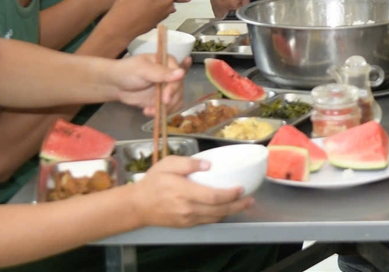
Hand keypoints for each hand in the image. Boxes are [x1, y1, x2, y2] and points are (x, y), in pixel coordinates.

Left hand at [112, 54, 186, 115]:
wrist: (115, 85)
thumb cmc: (127, 71)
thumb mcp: (143, 70)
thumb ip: (161, 72)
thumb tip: (182, 73)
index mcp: (168, 62)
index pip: (179, 75)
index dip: (174, 87)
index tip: (166, 97)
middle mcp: (170, 75)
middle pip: (179, 89)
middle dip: (170, 100)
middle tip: (160, 105)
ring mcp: (167, 88)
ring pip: (177, 100)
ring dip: (166, 108)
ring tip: (149, 111)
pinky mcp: (162, 100)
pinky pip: (170, 108)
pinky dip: (163, 112)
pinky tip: (149, 112)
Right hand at [131, 155, 253, 225]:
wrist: (137, 206)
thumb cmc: (153, 182)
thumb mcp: (167, 164)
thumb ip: (188, 163)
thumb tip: (208, 164)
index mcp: (184, 193)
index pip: (213, 197)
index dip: (230, 194)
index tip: (242, 188)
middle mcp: (188, 209)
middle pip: (219, 210)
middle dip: (238, 206)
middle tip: (251, 199)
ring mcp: (187, 219)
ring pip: (214, 218)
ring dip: (231, 212)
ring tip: (243, 204)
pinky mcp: (185, 225)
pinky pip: (206, 221)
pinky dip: (218, 215)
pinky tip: (225, 209)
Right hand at [211, 0, 249, 18]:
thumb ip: (246, 2)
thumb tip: (246, 8)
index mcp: (233, 4)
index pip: (239, 16)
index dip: (242, 14)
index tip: (243, 12)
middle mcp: (223, 7)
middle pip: (229, 19)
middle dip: (233, 17)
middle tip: (236, 11)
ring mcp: (216, 5)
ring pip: (221, 16)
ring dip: (226, 14)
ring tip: (230, 7)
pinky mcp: (211, 2)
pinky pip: (216, 11)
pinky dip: (220, 10)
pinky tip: (224, 3)